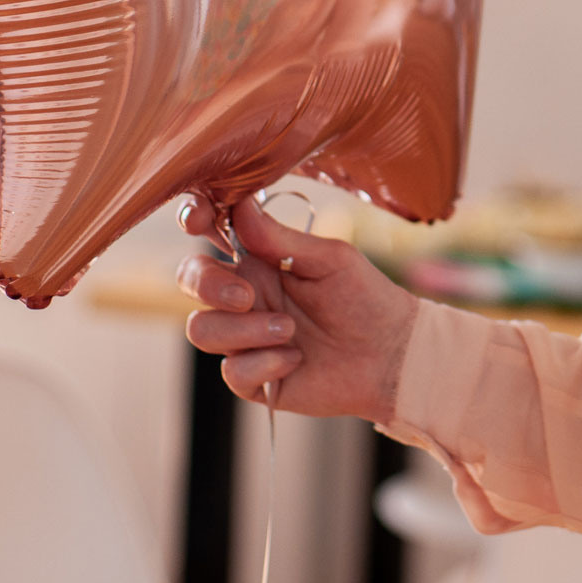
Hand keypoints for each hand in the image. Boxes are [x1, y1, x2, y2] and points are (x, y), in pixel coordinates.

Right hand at [175, 196, 418, 421]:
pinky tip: (296, 360)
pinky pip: (232, 371)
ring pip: (202, 329)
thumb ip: (282, 239)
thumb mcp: (331, 260)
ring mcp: (245, 337)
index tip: (199, 220)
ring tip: (290, 331)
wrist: (391, 355)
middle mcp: (245, 296)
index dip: (195, 221)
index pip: (211, 235)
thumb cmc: (366, 298)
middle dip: (208, 285)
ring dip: (244, 331)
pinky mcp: (254, 378)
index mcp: (260, 260)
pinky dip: (264, 365)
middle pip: (190, 280)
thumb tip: (240, 205)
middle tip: (248, 296)